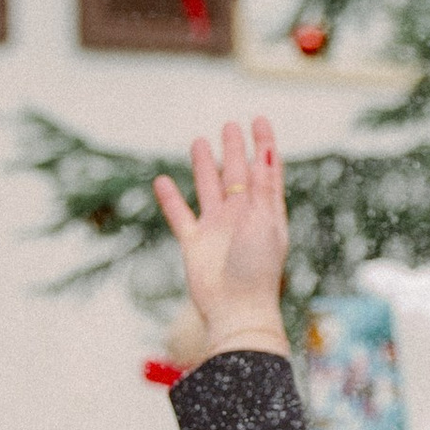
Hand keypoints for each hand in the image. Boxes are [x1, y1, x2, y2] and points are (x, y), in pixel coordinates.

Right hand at [153, 118, 292, 364]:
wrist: (236, 310)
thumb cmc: (257, 269)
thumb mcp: (266, 222)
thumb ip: (264, 187)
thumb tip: (267, 151)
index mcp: (266, 212)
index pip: (266, 171)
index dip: (264, 144)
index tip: (260, 119)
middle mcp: (242, 217)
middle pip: (237, 175)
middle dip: (234, 149)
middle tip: (229, 125)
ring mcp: (217, 230)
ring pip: (209, 189)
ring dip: (204, 166)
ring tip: (199, 141)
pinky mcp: (194, 244)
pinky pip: (180, 215)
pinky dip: (170, 198)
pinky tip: (162, 180)